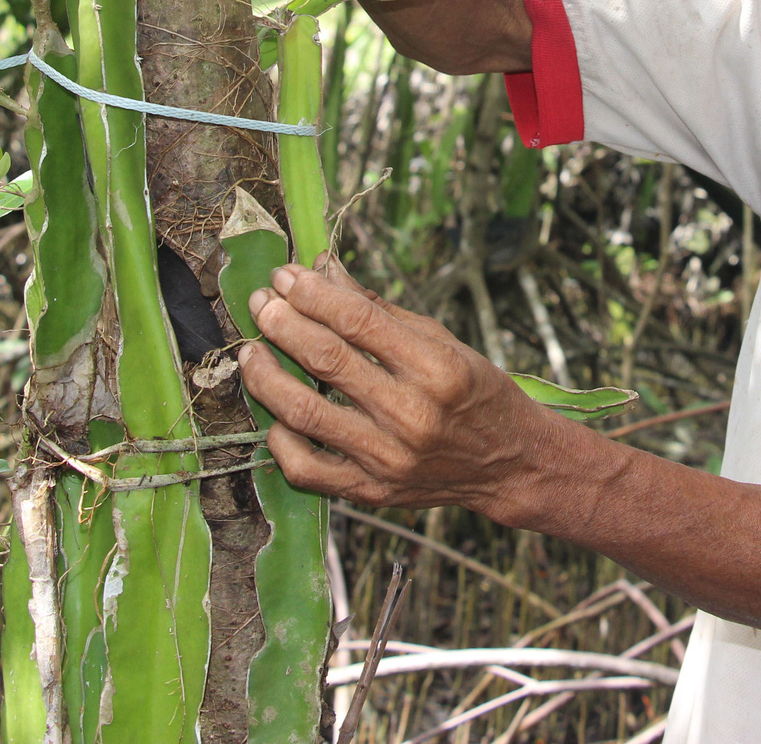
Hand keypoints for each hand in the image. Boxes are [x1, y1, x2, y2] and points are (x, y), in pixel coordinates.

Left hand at [237, 257, 571, 518]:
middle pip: (326, 359)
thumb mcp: (441, 340)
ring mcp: (389, 458)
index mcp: (437, 368)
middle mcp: (413, 415)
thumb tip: (323, 269)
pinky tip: (274, 416)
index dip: (312, 293)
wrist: (510, 463)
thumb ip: (377, 309)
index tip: (286, 275)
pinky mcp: (372, 492)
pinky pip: (307, 470)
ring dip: (266, 377)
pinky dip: (280, 442)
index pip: (356, 320)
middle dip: (282, 323)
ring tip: (251, 351)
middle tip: (261, 303)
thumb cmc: (476, 392)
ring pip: (305, 413)